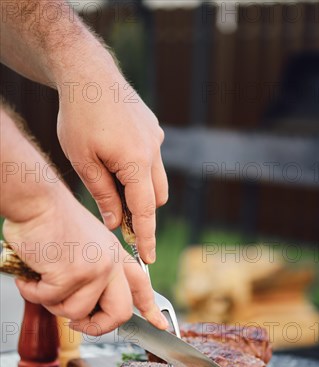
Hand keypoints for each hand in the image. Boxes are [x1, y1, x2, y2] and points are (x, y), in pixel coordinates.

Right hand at [3, 187, 167, 335]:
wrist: (36, 200)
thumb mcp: (84, 244)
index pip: (140, 284)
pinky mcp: (73, 275)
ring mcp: (96, 269)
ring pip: (78, 313)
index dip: (150, 308)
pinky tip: (29, 275)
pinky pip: (51, 301)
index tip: (160, 325)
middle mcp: (111, 263)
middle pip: (120, 313)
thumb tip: (87, 307)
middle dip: (97, 327)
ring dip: (53, 304)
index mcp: (115, 254)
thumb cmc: (50, 219)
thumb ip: (93, 271)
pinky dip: (33, 292)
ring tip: (40, 282)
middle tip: (76, 325)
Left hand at [57, 63, 167, 263]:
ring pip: (156, 180)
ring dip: (140, 191)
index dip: (147, 237)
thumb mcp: (83, 161)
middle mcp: (153, 151)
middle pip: (155, 198)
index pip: (145, 211)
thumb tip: (115, 223)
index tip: (150, 258)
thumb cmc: (79, 117)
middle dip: (141, 212)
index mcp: (136, 162)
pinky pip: (152, 160)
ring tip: (111, 181)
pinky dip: (139, 170)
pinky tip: (115, 156)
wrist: (88, 73)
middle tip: (116, 215)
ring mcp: (156, 139)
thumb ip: (103, 195)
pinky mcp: (153, 129)